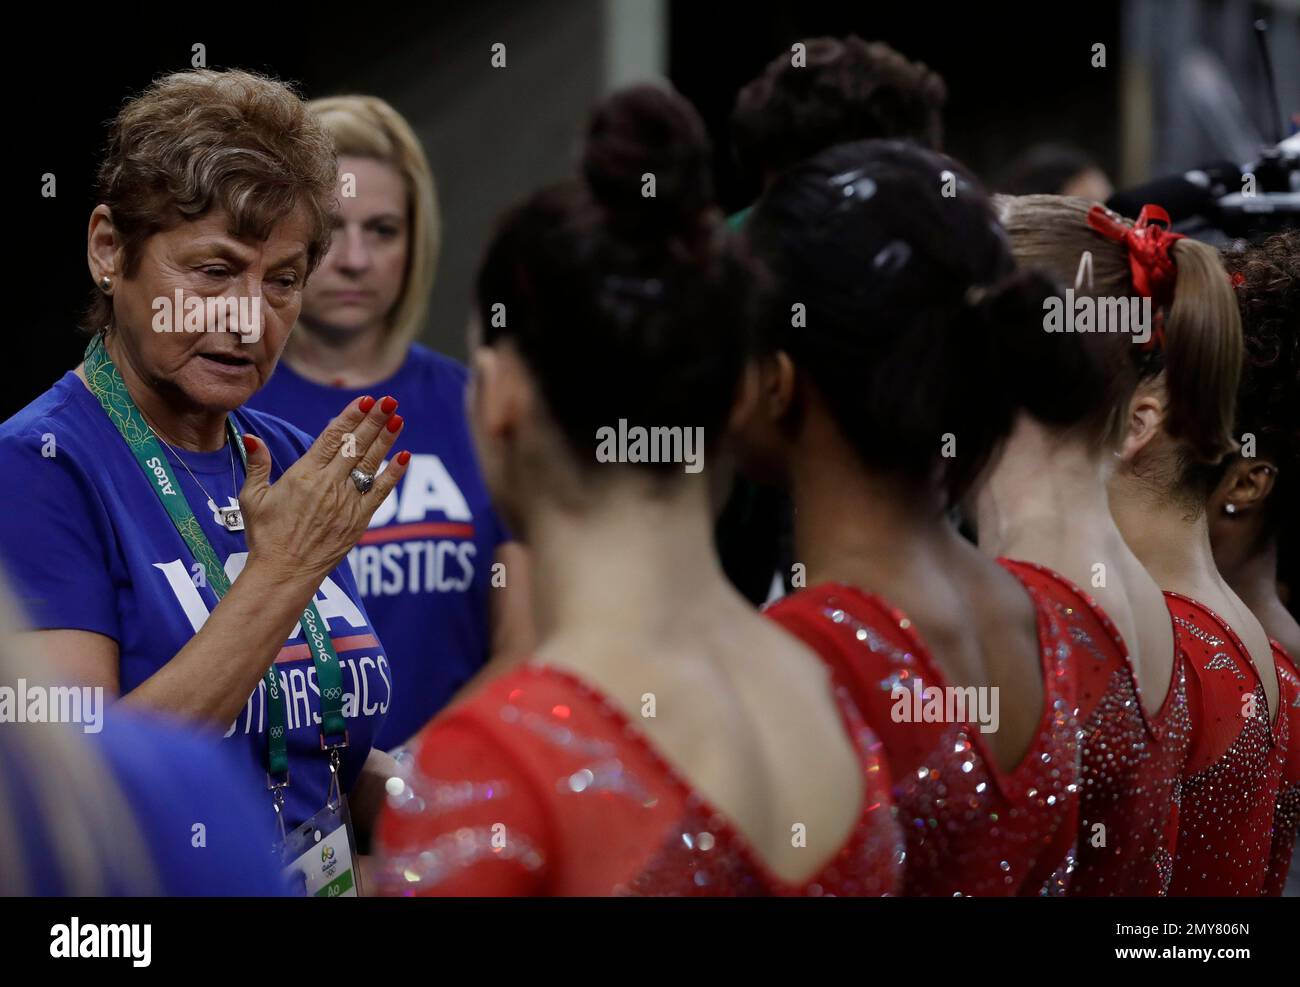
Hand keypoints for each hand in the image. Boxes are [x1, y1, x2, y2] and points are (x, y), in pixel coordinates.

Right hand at [237, 395, 409, 585]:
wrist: (284, 572)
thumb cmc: (266, 536)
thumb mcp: (253, 497)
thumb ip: (257, 464)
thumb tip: (253, 436)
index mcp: (303, 475)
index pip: (332, 437)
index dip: (351, 416)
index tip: (365, 399)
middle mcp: (328, 485)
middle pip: (356, 446)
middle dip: (374, 421)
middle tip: (390, 401)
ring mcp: (346, 503)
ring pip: (370, 464)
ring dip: (386, 440)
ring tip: (398, 419)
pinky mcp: (359, 521)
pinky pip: (380, 493)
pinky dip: (393, 474)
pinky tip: (405, 457)